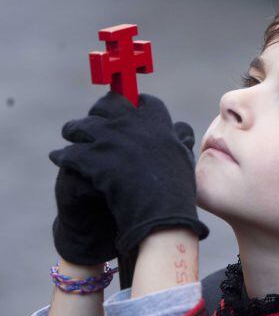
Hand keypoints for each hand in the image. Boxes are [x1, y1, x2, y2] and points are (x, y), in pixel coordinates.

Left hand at [49, 92, 207, 254]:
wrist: (160, 214)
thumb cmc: (176, 189)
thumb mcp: (183, 157)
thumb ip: (179, 138)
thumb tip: (178, 127)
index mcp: (157, 122)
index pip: (143, 100)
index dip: (134, 104)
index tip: (129, 109)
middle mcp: (132, 124)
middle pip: (107, 105)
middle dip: (99, 112)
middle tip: (94, 122)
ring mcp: (110, 140)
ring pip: (82, 125)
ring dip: (74, 130)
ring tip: (70, 135)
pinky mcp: (92, 159)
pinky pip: (69, 152)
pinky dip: (62, 155)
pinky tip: (59, 158)